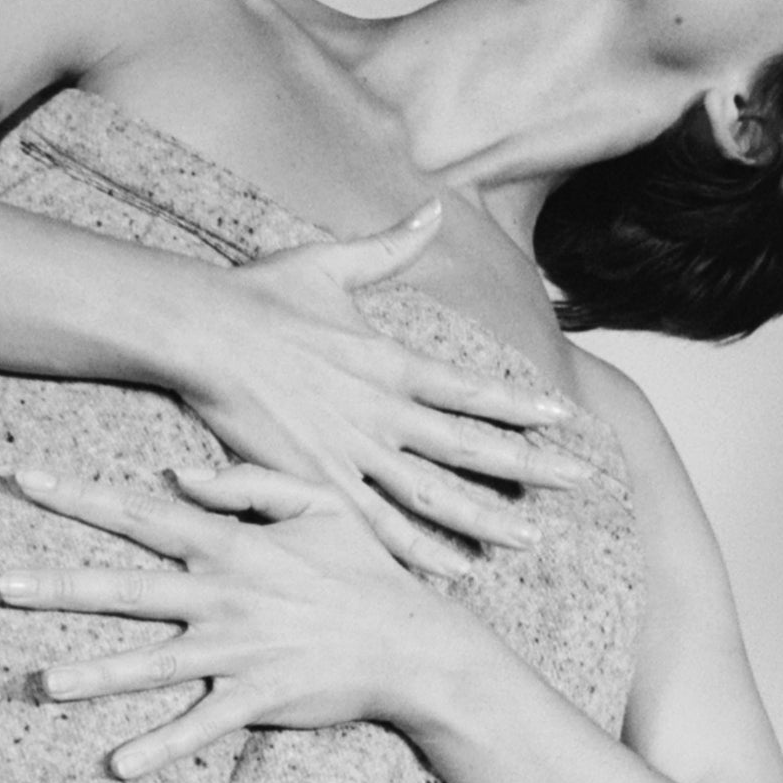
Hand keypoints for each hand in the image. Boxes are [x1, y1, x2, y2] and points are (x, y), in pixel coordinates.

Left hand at [0, 462, 476, 778]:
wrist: (413, 641)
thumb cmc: (362, 568)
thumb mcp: (317, 503)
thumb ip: (245, 483)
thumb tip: (176, 474)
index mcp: (229, 546)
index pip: (140, 514)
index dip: (81, 495)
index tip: (26, 480)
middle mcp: (222, 596)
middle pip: (125, 588)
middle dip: (59, 586)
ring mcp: (237, 650)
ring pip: (151, 663)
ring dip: (95, 675)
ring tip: (42, 684)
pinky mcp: (256, 698)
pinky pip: (199, 727)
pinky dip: (160, 749)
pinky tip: (118, 767)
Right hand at [174, 205, 587, 579]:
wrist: (203, 332)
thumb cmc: (260, 294)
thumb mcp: (332, 262)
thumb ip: (390, 248)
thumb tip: (433, 211)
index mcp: (392, 361)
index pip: (475, 390)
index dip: (523, 407)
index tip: (565, 421)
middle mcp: (384, 411)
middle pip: (472, 448)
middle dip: (530, 468)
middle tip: (579, 484)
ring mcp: (352, 452)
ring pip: (435, 495)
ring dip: (485, 519)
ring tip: (530, 540)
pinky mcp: (316, 483)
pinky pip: (376, 527)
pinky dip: (418, 552)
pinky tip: (453, 571)